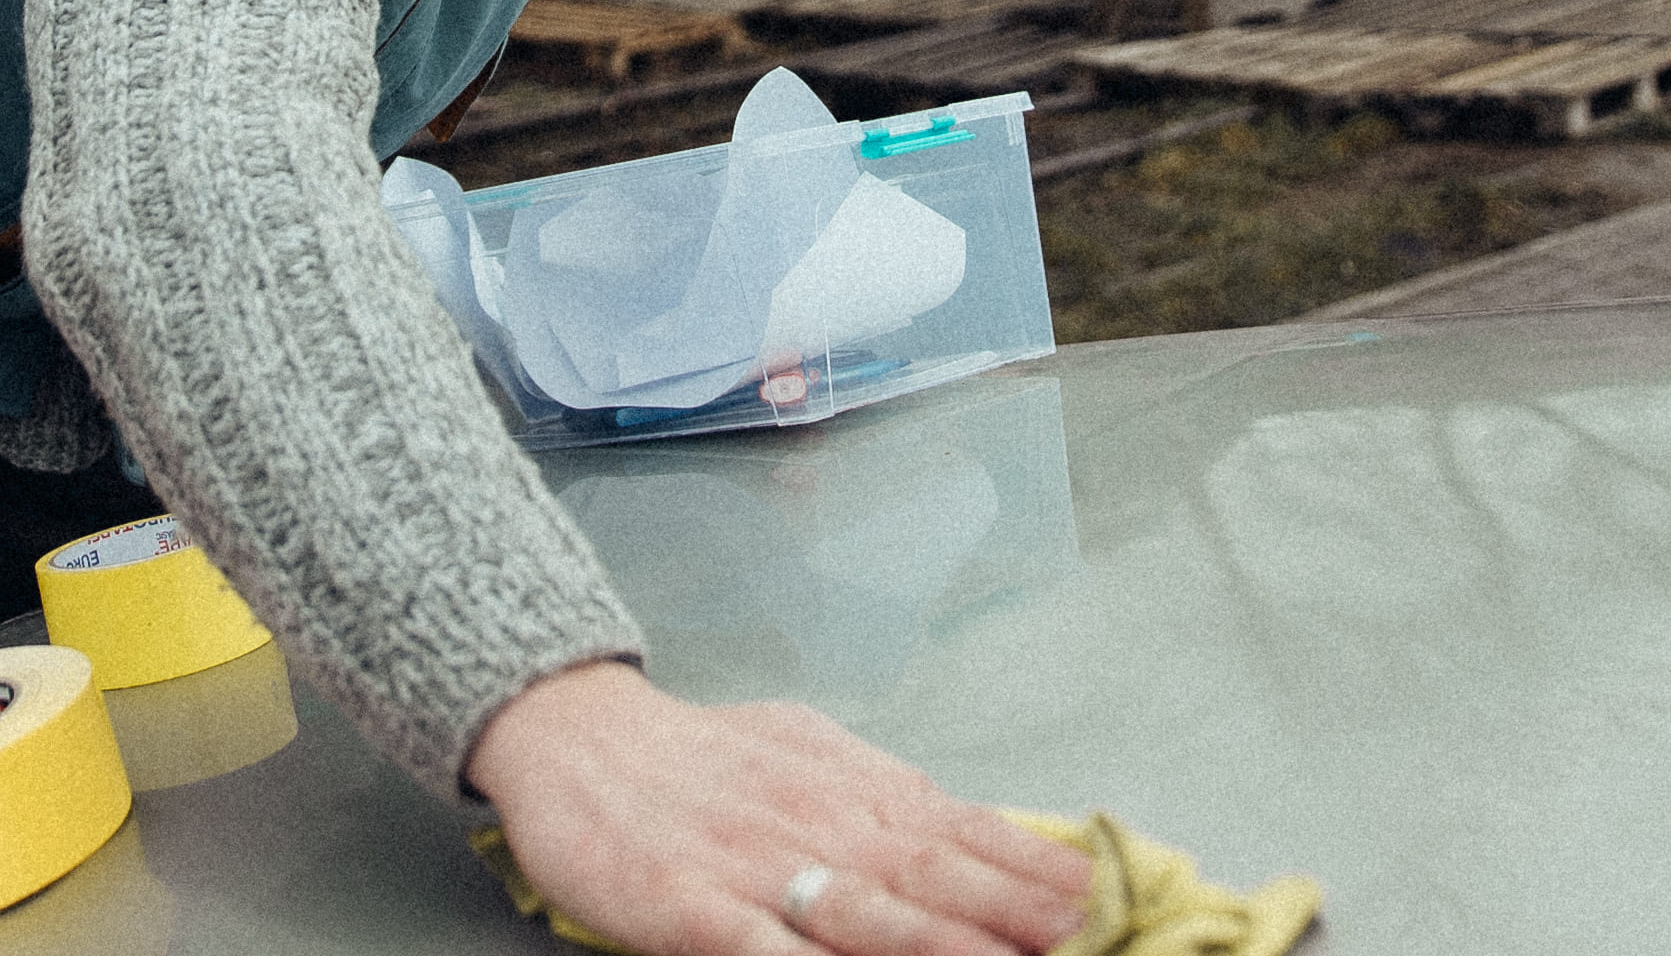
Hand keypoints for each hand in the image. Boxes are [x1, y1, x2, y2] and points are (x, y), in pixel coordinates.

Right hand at [466, 661, 1091, 955]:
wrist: (576, 736)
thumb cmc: (700, 757)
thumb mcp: (808, 752)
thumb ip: (887, 797)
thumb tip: (982, 828)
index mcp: (850, 786)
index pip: (960, 829)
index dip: (1030, 868)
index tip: (1095, 897)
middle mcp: (815, 821)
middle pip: (930, 875)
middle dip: (1011, 914)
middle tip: (1080, 935)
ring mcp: (753, 867)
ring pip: (861, 915)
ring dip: (936, 945)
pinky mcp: (687, 908)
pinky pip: (758, 950)